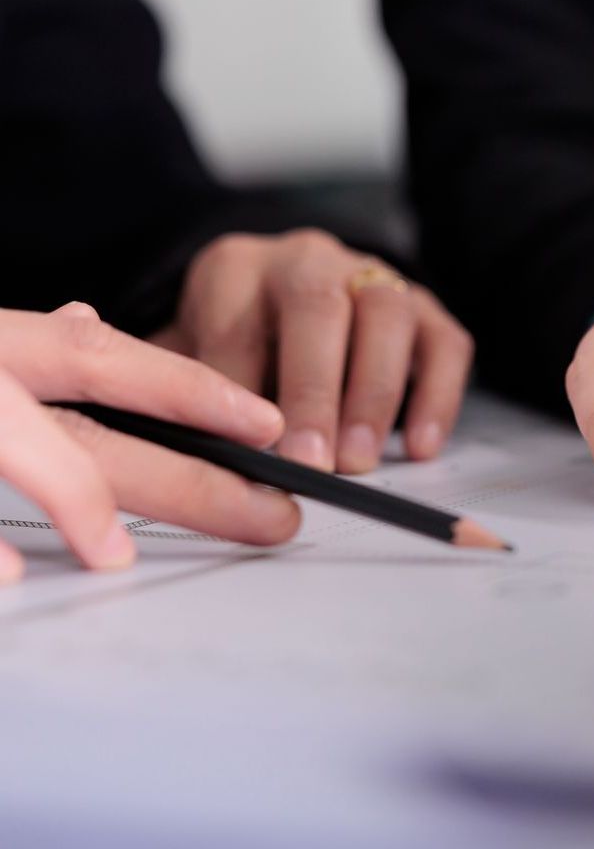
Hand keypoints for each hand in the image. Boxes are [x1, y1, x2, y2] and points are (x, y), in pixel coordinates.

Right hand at [0, 303, 298, 582]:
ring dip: (80, 500)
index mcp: (2, 343)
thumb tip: (84, 320)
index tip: (267, 425)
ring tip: (128, 554)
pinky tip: (15, 572)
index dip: (188, 390)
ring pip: (15, 450)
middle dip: (186, 477)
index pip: (108, 354)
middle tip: (267, 515)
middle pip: (91, 428)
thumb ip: (37, 342)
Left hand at [154, 230, 473, 473]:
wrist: (277, 310)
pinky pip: (446, 343)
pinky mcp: (425, 306)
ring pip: (387, 313)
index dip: (239, 388)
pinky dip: (437, 396)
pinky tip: (420, 446)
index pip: (236, 322)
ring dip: (374, 392)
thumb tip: (194, 461)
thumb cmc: (232, 349)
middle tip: (309, 461)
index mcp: (235, 268)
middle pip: (317, 307)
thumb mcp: (186, 364)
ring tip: (359, 460)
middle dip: (314, 390)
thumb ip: (189, 400)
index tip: (243, 449)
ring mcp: (373, 276)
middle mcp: (308, 259)